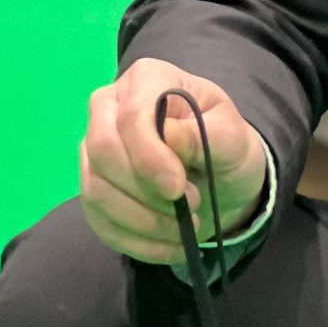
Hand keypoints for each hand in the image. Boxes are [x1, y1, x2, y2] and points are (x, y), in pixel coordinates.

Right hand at [79, 60, 268, 265]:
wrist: (220, 174)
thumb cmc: (224, 144)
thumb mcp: (233, 135)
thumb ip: (207, 134)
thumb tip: (170, 137)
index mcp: (145, 80)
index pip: (130, 117)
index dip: (150, 158)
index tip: (179, 190)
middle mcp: (107, 108)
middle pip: (102, 153)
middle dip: (146, 191)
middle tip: (191, 205)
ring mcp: (93, 150)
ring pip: (96, 191)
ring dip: (145, 222)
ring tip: (187, 227)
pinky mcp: (94, 189)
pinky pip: (101, 223)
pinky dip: (139, 243)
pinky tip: (172, 246)